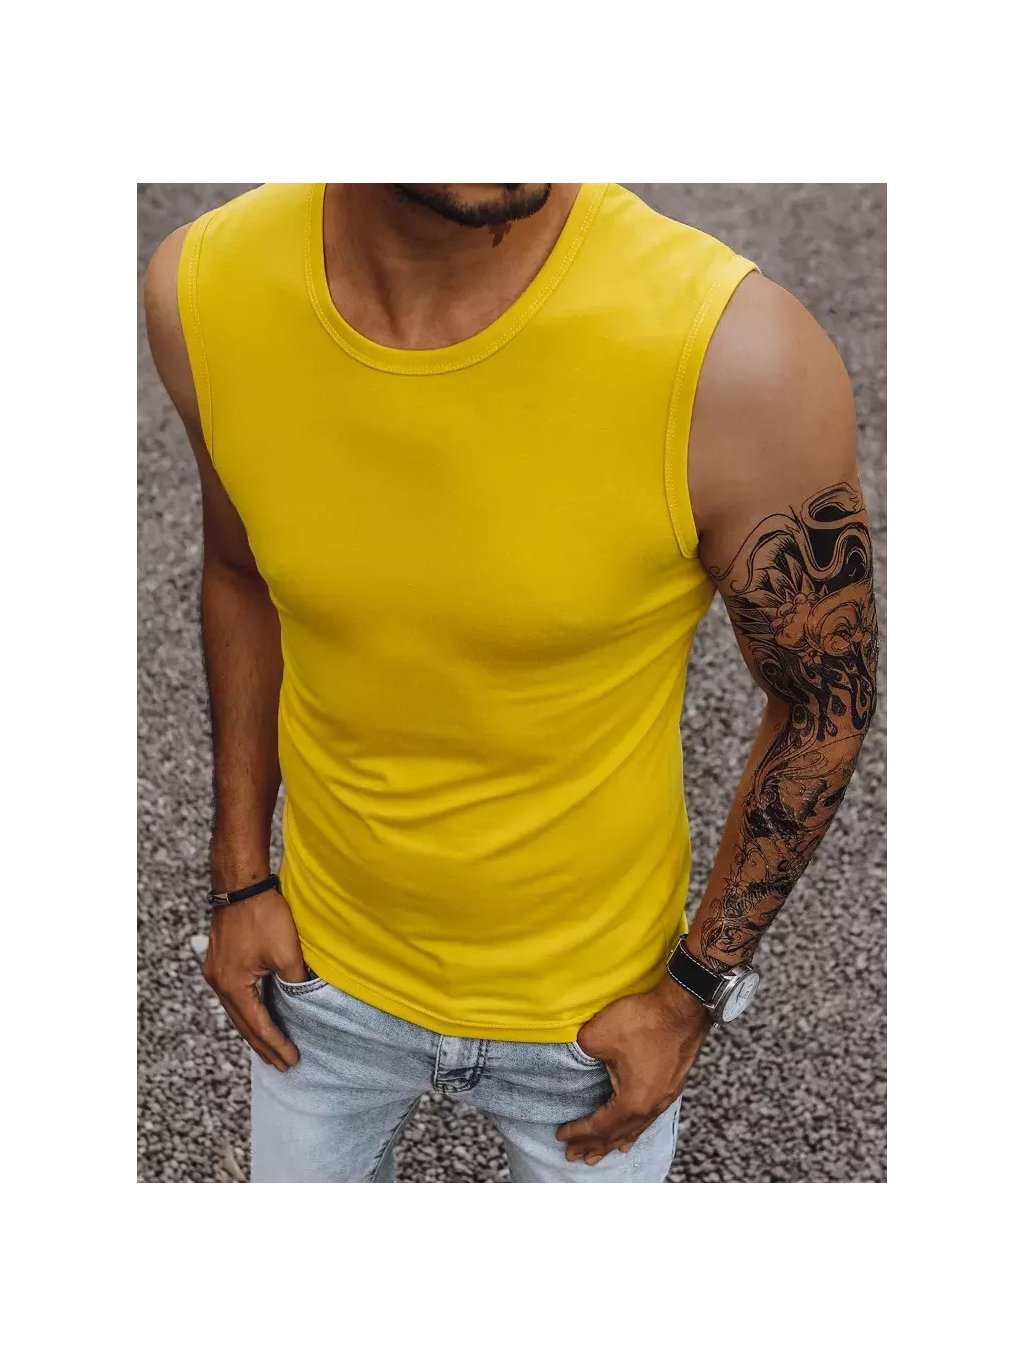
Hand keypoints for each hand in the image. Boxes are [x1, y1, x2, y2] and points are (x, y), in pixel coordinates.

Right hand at [202, 888, 306, 1070]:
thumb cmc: (263, 914)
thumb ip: (295, 982)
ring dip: (255, 1030)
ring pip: (237, 1012)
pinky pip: (235, 997)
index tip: (292, 1060)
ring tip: (270, 1048)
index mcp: (233, 986)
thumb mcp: (286, 953)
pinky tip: (258, 1015)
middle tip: (282, 1065)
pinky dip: (249, 1011)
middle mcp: (219, 983)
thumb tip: (303, 1001)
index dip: (277, 1044)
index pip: (258, 1025)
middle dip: (264, 1046)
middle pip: (243, 1024)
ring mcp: (216, 972)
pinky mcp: (220, 961)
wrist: (242, 884)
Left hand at [554, 975, 711, 1164]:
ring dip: (615, 1141)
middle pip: (618, 1135)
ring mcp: (664, 1098)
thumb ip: (581, 1055)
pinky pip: (648, 1117)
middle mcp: (650, 1107)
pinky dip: (634, 1129)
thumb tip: (580, 1060)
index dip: (578, 1133)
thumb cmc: (643, 1020)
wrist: (683, 1006)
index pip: (600, 1126)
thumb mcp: (597, 1036)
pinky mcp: (672, 1085)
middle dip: (594, 1146)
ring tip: (601, 1154)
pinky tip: (632, 1134)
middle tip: (574, 1156)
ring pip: (635, 1129)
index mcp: (633, 1102)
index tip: (560, 1136)